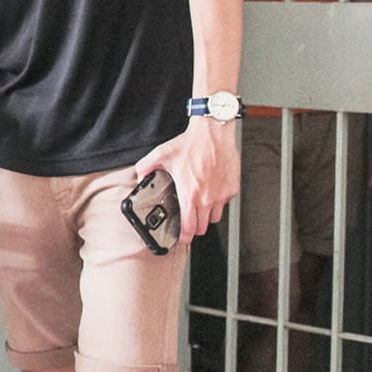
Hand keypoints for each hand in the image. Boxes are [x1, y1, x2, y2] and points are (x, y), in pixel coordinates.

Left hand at [134, 118, 239, 244]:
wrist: (214, 132)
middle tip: (188, 220)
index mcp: (190, 194)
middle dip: (194, 227)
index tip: (181, 238)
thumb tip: (139, 178)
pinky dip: (218, 201)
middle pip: (202, 227)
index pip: (189, 228)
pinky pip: (224, 203)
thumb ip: (145, 168)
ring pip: (215, 217)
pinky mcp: (232, 188)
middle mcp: (208, 198)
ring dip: (206, 215)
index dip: (184, 237)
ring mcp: (222, 194)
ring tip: (198, 205)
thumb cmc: (191, 143)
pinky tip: (210, 191)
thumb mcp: (160, 154)